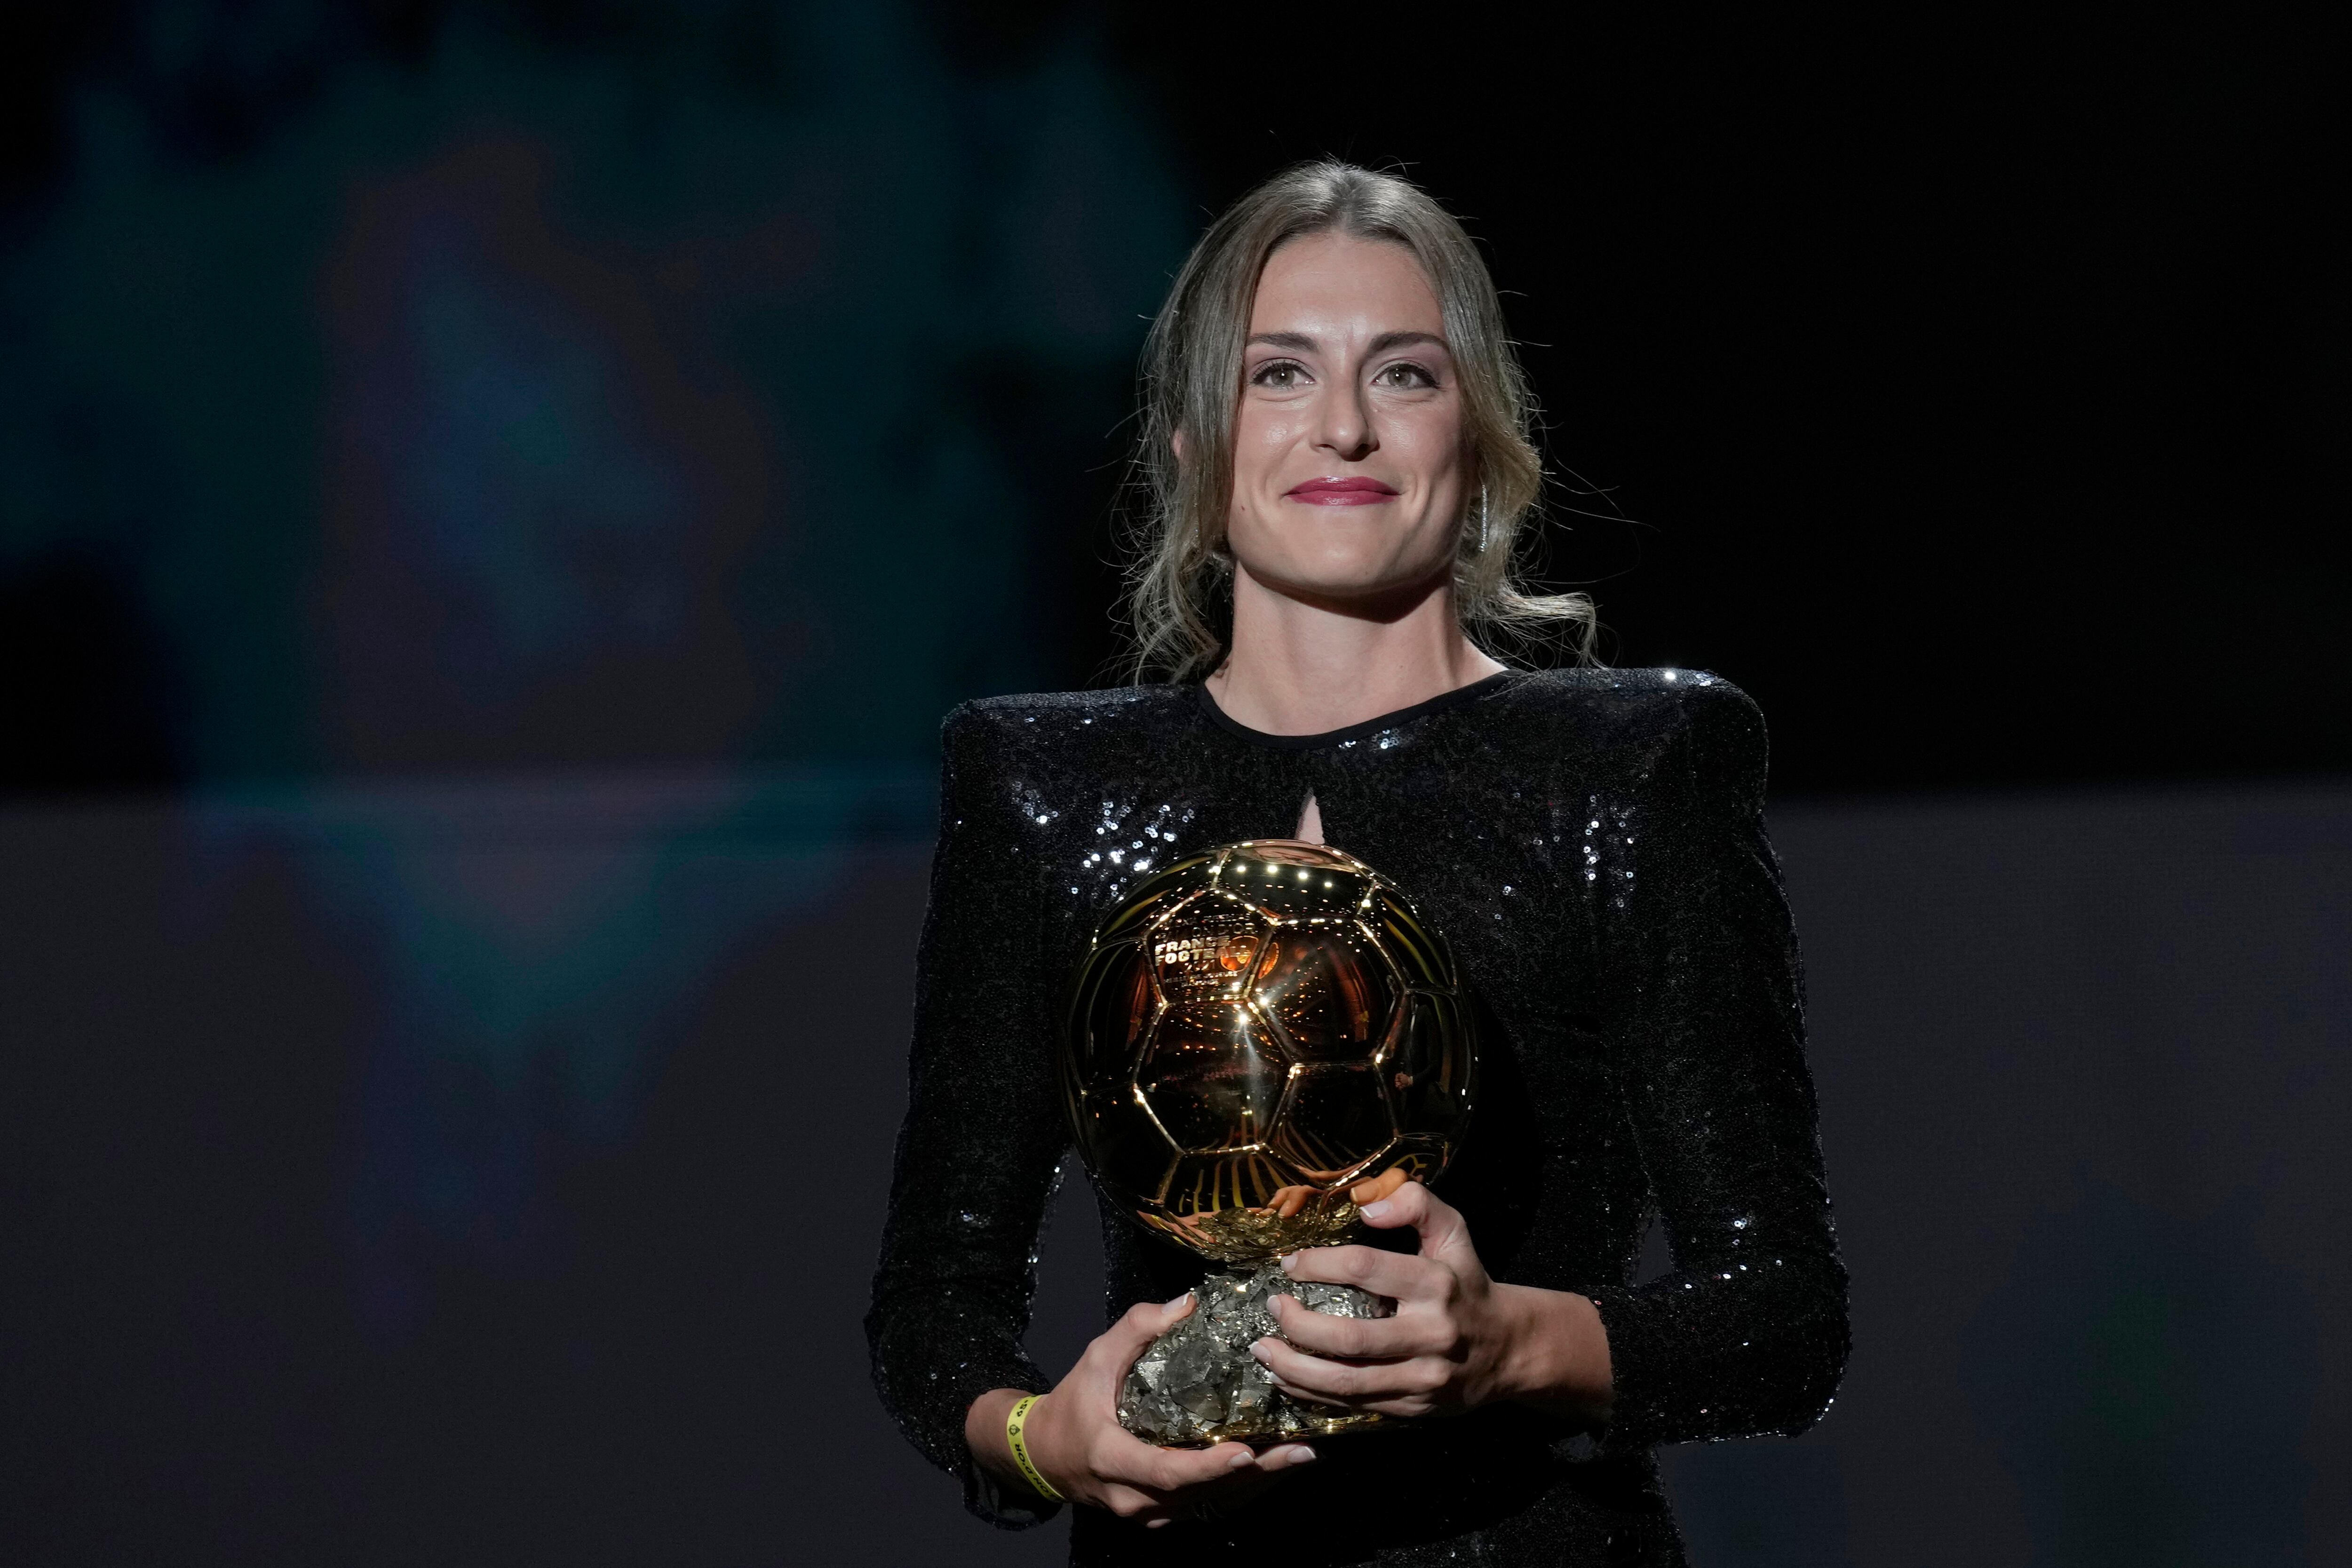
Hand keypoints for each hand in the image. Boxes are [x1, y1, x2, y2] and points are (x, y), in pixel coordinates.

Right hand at [965, 1295, 1319, 1526]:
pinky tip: (1274, 1470)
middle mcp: (1133, 1496)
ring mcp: (1148, 1513)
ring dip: (1257, 1484)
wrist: (1045, 1454)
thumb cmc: (1074, 1402)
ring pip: (1209, 1505)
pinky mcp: (1159, 1516)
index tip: (1247, 1452)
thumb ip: (1138, 1328)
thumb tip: (1188, 1304)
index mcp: (1113, 1458)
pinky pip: (1205, 1507)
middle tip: (1301, 1451)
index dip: (1207, 1467)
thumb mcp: (1096, 1356)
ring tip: (1301, 1457)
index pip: (1165, 1471)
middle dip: (1255, 1474)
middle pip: (1201, 1493)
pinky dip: (1241, 1490)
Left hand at [1250, 1180, 1612, 1424]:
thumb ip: (1416, 1203)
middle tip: (1271, 1308)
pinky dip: (1313, 1394)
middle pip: (1349, 1337)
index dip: (1318, 1264)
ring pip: (1346, 1381)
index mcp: (1437, 1284)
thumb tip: (1367, 1207)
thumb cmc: (1466, 1283)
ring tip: (1262, 1351)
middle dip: (1298, 1325)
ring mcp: (1423, 1379)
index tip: (1289, 1264)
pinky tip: (1286, 1378)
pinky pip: (1354, 1405)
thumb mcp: (1453, 1232)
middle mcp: (1431, 1335)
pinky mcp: (1414, 1409)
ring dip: (1294, 1368)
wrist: (1507, 1350)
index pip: (1366, 1269)